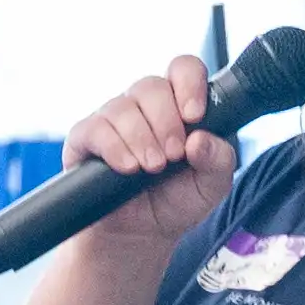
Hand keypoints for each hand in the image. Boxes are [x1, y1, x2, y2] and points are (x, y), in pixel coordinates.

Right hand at [63, 56, 243, 256]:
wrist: (139, 235)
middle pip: (151, 86)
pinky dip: (115, 149)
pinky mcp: (85, 139)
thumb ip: (219, 160)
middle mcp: (143, 107)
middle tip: (173, 155)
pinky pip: (96, 129)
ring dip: (142, 139)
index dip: (189, 84)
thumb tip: (200, 139)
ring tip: (152, 168)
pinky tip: (128, 168)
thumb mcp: (211, 186)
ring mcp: (112, 119)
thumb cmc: (175, 202)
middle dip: (166, 122)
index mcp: (177, 107)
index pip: (183, 69)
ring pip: (123, 108)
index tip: (194, 116)